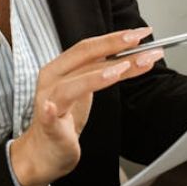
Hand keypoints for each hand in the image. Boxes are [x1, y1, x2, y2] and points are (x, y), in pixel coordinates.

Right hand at [10, 27, 162, 185]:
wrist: (44, 152)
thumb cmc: (66, 118)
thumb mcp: (90, 90)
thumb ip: (109, 72)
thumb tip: (138, 55)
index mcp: (61, 68)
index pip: (89, 47)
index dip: (115, 38)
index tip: (141, 33)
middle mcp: (52, 80)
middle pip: (82, 57)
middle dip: (112, 47)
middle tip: (138, 42)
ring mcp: (48, 103)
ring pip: (70, 86)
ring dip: (95, 77)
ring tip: (118, 70)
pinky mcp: (47, 128)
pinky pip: (47, 119)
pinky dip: (49, 112)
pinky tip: (51, 109)